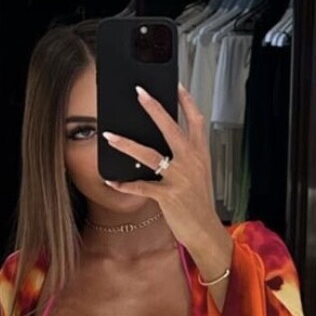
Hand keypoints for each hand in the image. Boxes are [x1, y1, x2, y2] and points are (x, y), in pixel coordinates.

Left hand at [101, 83, 222, 249]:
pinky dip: (124, 184)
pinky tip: (111, 180)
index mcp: (200, 154)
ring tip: (109, 135)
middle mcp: (191, 161)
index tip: (176, 84)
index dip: (186, 101)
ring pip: (149, 154)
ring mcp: (180, 178)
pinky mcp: (168, 196)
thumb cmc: (199, 203)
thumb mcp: (198, 174)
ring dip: (126, 144)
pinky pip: (141, 186)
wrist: (206, 231)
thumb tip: (160, 143)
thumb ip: (184, 157)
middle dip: (154, 108)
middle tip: (139, 92)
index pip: (196, 120)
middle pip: (171, 127)